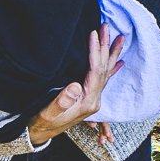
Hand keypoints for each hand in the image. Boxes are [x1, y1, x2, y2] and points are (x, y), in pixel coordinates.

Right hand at [28, 25, 124, 145]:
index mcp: (88, 102)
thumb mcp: (48, 112)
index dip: (95, 51)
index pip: (95, 71)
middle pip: (104, 69)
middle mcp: (94, 100)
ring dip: (111, 54)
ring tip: (119, 38)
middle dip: (106, 47)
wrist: (40, 133)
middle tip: (107, 27)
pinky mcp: (88, 98)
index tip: (93, 34)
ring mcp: (93, 99)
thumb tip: (75, 86)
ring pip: (106, 72)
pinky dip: (111, 68)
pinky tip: (118, 62)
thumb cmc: (42, 122)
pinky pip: (103, 79)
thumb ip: (62, 101)